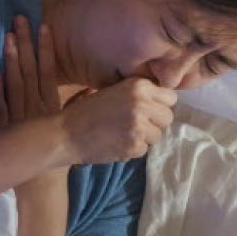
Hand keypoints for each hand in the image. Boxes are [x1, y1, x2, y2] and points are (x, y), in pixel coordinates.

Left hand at [0, 15, 79, 186]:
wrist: (41, 184)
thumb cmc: (62, 158)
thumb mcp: (76, 129)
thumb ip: (81, 108)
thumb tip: (90, 91)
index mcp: (52, 107)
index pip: (49, 72)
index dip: (46, 48)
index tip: (44, 26)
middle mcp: (33, 108)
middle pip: (28, 71)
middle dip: (24, 44)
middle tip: (19, 19)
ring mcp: (16, 117)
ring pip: (12, 83)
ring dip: (10, 60)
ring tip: (7, 36)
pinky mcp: (3, 128)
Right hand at [58, 77, 177, 164]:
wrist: (66, 133)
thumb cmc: (87, 110)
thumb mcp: (113, 91)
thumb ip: (138, 94)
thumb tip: (162, 101)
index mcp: (138, 86)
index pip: (170, 97)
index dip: (159, 104)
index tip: (147, 109)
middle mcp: (142, 104)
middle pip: (168, 117)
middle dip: (154, 122)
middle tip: (135, 123)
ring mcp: (139, 127)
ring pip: (157, 135)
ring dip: (144, 137)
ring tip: (123, 133)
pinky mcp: (134, 146)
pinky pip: (144, 149)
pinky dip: (133, 149)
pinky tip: (116, 143)